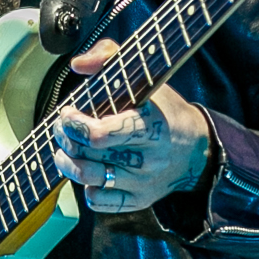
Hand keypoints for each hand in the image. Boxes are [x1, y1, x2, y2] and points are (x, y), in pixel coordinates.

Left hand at [50, 38, 211, 214]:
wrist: (197, 149)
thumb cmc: (164, 109)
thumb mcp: (145, 76)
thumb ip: (109, 57)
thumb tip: (78, 65)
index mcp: (150, 124)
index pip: (100, 134)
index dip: (74, 124)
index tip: (67, 113)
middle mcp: (147, 157)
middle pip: (88, 154)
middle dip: (65, 138)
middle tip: (61, 127)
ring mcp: (142, 182)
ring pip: (88, 178)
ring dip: (67, 162)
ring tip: (65, 148)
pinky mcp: (139, 200)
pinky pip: (99, 201)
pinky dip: (86, 187)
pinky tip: (88, 170)